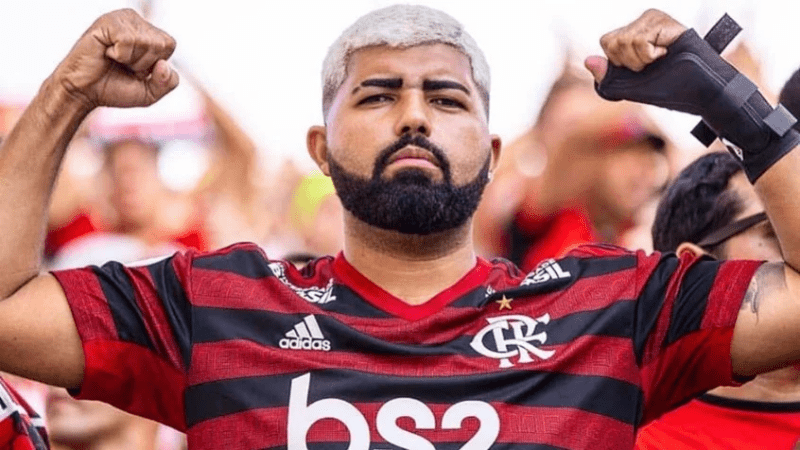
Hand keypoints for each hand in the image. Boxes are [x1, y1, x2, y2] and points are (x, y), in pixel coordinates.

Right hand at [50, 9, 178, 109]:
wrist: (84, 92)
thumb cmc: (114, 88)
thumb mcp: (150, 93)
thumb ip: (168, 83)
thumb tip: (164, 64)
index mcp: (149, 34)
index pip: (169, 44)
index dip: (154, 64)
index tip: (135, 69)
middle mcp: (136, 22)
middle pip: (160, 44)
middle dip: (143, 63)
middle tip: (123, 65)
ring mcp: (121, 19)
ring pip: (146, 41)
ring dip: (130, 59)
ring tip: (114, 59)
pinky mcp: (107, 21)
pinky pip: (128, 40)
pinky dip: (119, 54)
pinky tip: (106, 52)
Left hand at [585, 9, 686, 81]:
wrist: (699, 89)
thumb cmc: (669, 86)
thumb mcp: (631, 84)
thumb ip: (608, 74)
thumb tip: (588, 61)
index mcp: (633, 33)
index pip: (607, 43)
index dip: (619, 62)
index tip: (641, 68)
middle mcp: (642, 22)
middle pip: (610, 42)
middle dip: (627, 62)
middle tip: (651, 64)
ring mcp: (653, 19)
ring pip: (623, 42)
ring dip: (641, 60)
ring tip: (660, 59)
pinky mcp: (663, 20)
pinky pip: (639, 42)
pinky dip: (650, 56)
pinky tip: (666, 53)